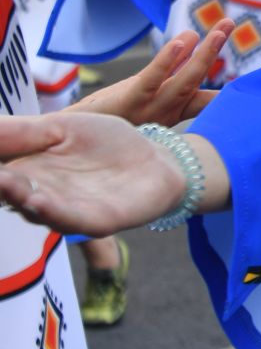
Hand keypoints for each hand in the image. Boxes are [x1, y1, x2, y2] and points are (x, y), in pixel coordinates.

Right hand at [0, 112, 189, 234]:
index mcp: (26, 172)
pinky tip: (37, 200)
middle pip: (9, 193)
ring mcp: (68, 211)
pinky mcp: (98, 220)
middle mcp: (40, 196)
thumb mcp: (61, 128)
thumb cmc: (105, 144)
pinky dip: (53, 211)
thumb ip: (21, 132)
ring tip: (2, 182)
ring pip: (35, 209)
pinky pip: (71, 219)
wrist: (157, 159)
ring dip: (17, 197)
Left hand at [68, 23, 231, 127]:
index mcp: (171, 115)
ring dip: (205, 54)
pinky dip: (168, 61)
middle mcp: (165, 113)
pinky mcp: (129, 103)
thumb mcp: (139, 96)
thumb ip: (165, 72)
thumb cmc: (103, 121)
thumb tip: (189, 40)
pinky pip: (152, 80)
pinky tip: (183, 41)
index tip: (253, 78)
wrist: (65, 143)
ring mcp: (149, 109)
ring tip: (220, 28)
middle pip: (197, 81)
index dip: (231, 90)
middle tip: (229, 24)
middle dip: (214, 52)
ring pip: (184, 80)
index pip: (207, 101)